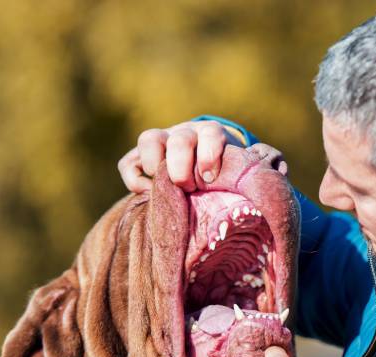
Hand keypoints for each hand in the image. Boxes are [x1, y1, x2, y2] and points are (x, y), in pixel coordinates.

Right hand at [117, 120, 242, 192]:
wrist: (208, 168)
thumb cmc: (225, 176)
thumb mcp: (234, 175)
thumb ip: (238, 182)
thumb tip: (248, 203)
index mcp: (212, 134)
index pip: (211, 133)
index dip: (210, 155)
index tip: (210, 179)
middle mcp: (185, 133)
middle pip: (179, 140)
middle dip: (181, 167)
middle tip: (188, 188)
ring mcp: (161, 142)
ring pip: (149, 139)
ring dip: (155, 165)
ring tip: (165, 188)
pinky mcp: (140, 157)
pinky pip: (127, 163)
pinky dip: (135, 180)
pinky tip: (149, 195)